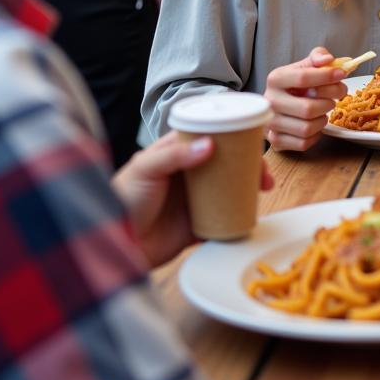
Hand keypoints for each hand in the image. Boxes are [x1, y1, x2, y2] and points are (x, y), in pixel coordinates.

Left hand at [111, 131, 274, 267]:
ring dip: (248, 188)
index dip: (232, 136)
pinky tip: (252, 213)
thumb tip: (209, 145)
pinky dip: (238, 216)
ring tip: (263, 190)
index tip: (252, 140)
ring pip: (229, 189)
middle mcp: (188, 174)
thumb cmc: (122, 198)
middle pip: (225, 163)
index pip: (208, 136)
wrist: (115, 243)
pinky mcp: (196, 226)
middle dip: (248, 164)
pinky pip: (224, 219)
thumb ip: (174, 155)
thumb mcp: (145, 169)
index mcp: (175, 154)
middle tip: (263, 172)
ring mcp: (194, 200)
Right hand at [264, 46, 347, 151]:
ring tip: (325, 109)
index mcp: (276, 78)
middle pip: (307, 107)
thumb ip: (318, 57)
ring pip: (307, 128)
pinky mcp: (276, 141)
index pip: (303, 77)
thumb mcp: (305, 66)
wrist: (278, 105)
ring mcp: (271, 123)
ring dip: (323, 119)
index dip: (326, 76)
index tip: (342, 74)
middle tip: (337, 96)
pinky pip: (304, 143)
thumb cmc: (296, 85)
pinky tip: (316, 124)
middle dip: (329, 101)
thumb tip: (328, 60)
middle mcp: (270, 102)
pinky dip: (316, 134)